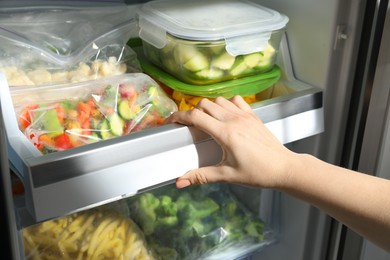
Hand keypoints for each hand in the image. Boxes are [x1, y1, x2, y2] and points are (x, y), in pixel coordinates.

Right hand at [166, 96, 298, 188]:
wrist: (284, 168)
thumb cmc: (258, 173)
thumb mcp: (227, 175)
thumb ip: (202, 176)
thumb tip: (180, 182)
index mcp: (226, 133)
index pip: (196, 116)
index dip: (179, 116)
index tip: (171, 121)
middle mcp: (234, 119)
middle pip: (204, 104)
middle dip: (192, 112)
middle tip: (189, 125)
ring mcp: (245, 115)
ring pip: (219, 100)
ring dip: (209, 107)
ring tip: (206, 121)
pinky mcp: (253, 115)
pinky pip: (236, 100)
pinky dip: (226, 103)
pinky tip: (226, 115)